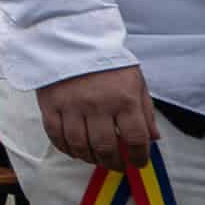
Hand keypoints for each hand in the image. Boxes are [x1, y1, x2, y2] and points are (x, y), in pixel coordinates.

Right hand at [37, 65, 158, 171]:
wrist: (71, 39)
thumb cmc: (107, 62)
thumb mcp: (136, 82)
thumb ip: (145, 112)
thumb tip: (154, 138)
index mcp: (125, 99)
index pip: (136, 139)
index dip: (139, 157)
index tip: (138, 162)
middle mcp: (99, 105)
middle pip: (106, 148)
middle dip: (114, 163)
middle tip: (118, 165)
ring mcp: (72, 106)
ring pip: (80, 146)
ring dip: (90, 158)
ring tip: (96, 158)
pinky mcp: (51, 105)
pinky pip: (56, 136)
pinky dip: (66, 148)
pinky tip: (75, 150)